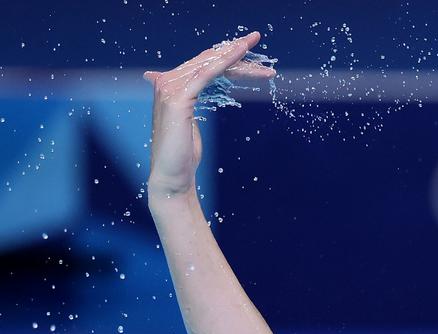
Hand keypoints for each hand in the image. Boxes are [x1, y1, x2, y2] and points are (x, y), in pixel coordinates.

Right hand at [145, 31, 274, 201]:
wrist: (173, 178)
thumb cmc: (184, 156)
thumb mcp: (190, 124)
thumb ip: (191, 104)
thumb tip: (192, 96)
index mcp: (172, 87)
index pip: (203, 65)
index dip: (226, 56)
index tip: (250, 52)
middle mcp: (167, 82)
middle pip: (207, 60)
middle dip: (234, 49)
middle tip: (257, 38)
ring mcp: (170, 88)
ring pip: (208, 63)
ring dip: (234, 53)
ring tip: (254, 45)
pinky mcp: (177, 98)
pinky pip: (205, 74)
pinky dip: (223, 62)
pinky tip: (239, 55)